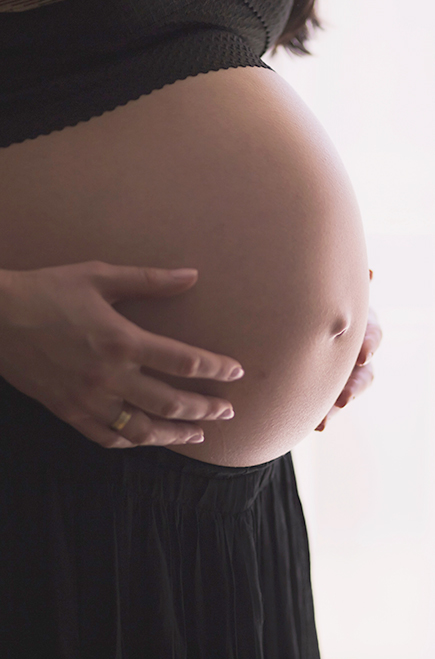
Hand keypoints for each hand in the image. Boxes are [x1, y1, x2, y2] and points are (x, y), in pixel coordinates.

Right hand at [0, 261, 243, 448]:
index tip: (236, 372)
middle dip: (206, 408)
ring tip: (200, 434)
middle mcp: (109, 377)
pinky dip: (133, 442)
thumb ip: (149, 280)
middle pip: (172, 402)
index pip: (184, 362)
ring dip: (176, 433)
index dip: (216, 369)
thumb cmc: (48, 290)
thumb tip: (192, 275)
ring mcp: (88, 400)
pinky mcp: (68, 412)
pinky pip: (107, 437)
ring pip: (143, 429)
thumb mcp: (99, 276)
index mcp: (122, 341)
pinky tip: (148, 439)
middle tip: (229, 411)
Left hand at [315, 269, 381, 431]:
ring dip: (337, 407)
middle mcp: (356, 349)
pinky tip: (317, 426)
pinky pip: (328, 407)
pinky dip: (324, 417)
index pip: (372, 333)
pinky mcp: (330, 389)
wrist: (294, 319)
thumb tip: (372, 274)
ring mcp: (344, 372)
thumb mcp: (325, 292)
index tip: (361, 355)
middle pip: (364, 371)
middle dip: (354, 385)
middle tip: (344, 398)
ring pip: (348, 393)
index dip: (369, 344)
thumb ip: (342, 288)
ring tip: (324, 421)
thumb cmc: (314, 297)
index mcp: (359, 323)